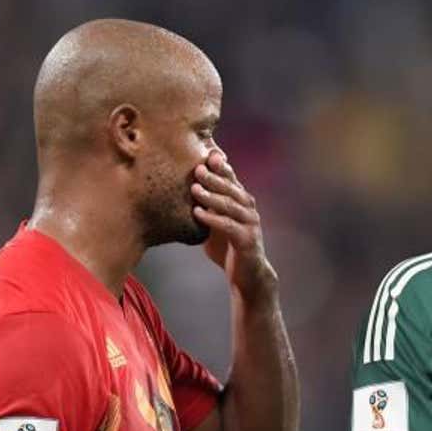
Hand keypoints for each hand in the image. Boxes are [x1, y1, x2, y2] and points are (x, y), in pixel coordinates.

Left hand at [191, 150, 276, 298]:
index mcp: (241, 201)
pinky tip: (198, 213)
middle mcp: (248, 208)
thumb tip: (181, 191)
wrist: (247, 275)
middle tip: (197, 169)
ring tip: (194, 189)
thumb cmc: (229, 247)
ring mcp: (250, 224)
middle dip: (214, 177)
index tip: (206, 155)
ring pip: (230, 205)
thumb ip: (207, 207)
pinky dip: (213, 218)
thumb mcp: (215, 222)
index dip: (220, 166)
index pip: (231, 179)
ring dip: (211, 196)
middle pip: (231, 188)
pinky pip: (228, 226)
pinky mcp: (247, 240)